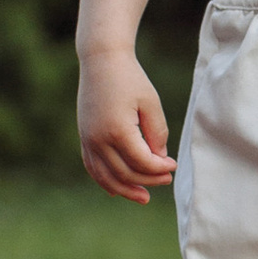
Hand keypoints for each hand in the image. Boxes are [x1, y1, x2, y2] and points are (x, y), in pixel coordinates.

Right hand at [78, 48, 177, 203]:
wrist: (101, 61)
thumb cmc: (130, 79)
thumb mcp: (150, 103)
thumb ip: (157, 133)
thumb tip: (158, 160)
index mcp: (117, 130)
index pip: (141, 162)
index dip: (159, 168)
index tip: (173, 165)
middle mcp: (98, 140)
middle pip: (125, 173)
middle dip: (147, 180)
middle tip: (166, 179)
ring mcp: (88, 140)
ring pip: (106, 177)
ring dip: (125, 190)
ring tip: (144, 197)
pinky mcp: (84, 138)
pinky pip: (93, 168)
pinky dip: (106, 181)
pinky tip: (118, 189)